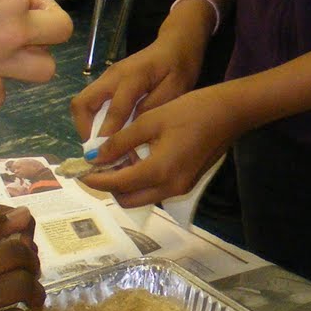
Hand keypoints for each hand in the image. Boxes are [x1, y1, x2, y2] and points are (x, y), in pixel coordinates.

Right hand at [70, 31, 205, 143]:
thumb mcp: (176, 88)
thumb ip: (154, 106)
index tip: (106, 157)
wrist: (176, 44)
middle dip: (85, 130)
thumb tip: (133, 128)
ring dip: (87, 126)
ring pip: (83, 103)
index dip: (109, 135)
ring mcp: (107, 77)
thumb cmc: (179, 67)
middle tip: (98, 151)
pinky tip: (107, 134)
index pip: (115, 110)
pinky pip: (91, 102)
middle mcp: (113, 76)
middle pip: (83, 103)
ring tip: (101, 146)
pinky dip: (93, 119)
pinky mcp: (107, 81)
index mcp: (133, 77)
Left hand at [78, 85, 243, 206]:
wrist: (230, 113)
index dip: (96, 179)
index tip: (80, 172)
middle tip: (98, 168)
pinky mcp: (187, 183)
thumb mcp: (150, 120)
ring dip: (126, 185)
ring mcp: (180, 188)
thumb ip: (120, 141)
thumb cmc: (190, 110)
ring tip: (117, 160)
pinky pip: (156, 190)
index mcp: (158, 171)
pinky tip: (137, 159)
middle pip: (129, 200)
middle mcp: (169, 187)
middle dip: (110, 187)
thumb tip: (95, 157)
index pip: (117, 183)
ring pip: (142, 197)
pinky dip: (142, 181)